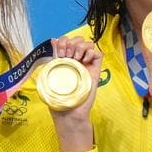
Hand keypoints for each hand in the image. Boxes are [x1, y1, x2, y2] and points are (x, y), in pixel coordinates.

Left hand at [47, 36, 101, 151]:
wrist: (69, 111)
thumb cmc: (59, 96)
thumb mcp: (53, 73)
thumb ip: (55, 56)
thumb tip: (53, 40)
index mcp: (65, 60)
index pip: (67, 40)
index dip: (63, 41)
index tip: (59, 54)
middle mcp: (77, 60)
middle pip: (78, 39)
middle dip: (71, 43)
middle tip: (67, 57)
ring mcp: (87, 65)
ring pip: (89, 44)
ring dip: (80, 47)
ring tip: (76, 59)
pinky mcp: (95, 71)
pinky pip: (98, 54)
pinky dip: (91, 52)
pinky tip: (84, 61)